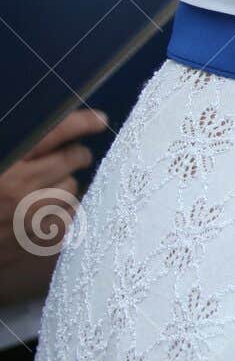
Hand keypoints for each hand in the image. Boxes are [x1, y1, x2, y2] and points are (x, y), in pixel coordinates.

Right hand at [0, 109, 106, 309]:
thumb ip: (9, 147)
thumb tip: (37, 139)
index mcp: (5, 161)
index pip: (54, 132)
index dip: (80, 123)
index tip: (99, 120)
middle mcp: (21, 186)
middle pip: (72, 159)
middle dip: (76, 154)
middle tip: (75, 154)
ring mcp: (31, 216)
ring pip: (72, 189)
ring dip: (66, 184)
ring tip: (51, 186)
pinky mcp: (35, 241)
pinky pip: (66, 219)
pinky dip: (61, 212)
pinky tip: (45, 211)